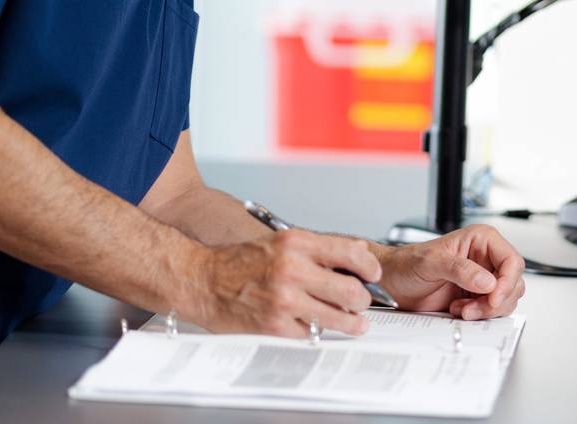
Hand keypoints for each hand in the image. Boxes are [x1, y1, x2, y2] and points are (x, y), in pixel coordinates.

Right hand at [187, 229, 382, 336]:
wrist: (203, 280)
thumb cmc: (240, 262)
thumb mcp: (282, 242)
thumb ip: (319, 249)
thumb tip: (356, 256)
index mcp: (297, 244)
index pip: (352, 254)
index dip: (370, 268)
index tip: (373, 276)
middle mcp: (293, 270)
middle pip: (351, 291)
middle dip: (363, 300)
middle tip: (362, 303)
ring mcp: (285, 300)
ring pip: (338, 317)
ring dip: (351, 322)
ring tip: (353, 322)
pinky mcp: (276, 326)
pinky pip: (312, 333)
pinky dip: (316, 331)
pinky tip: (314, 325)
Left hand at [379, 224, 525, 319]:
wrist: (392, 282)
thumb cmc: (407, 264)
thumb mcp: (431, 263)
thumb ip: (459, 270)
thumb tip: (487, 281)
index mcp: (482, 240)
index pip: (512, 261)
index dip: (507, 282)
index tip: (492, 298)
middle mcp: (486, 259)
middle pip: (513, 283)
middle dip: (495, 301)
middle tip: (472, 309)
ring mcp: (483, 279)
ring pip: (506, 300)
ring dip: (486, 310)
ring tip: (461, 309)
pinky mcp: (476, 297)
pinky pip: (492, 311)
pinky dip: (480, 316)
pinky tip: (459, 310)